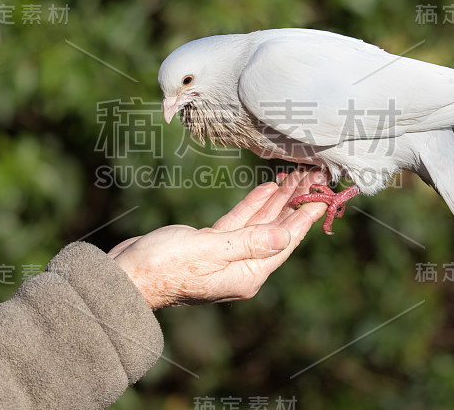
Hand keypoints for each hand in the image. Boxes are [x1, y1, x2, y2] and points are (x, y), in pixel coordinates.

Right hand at [109, 169, 327, 309]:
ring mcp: (227, 257)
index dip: (306, 216)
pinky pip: (241, 224)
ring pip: (260, 224)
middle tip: (313, 176)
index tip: (325, 194)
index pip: (285, 241)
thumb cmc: (165, 266)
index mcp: (247, 274)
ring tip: (296, 177)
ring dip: (277, 201)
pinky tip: (267, 189)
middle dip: (296, 203)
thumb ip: (248, 242)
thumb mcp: (209, 250)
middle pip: (277, 231)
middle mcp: (242, 267)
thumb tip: (284, 237)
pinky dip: (254, 205)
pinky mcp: (211, 246)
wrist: (128, 276)